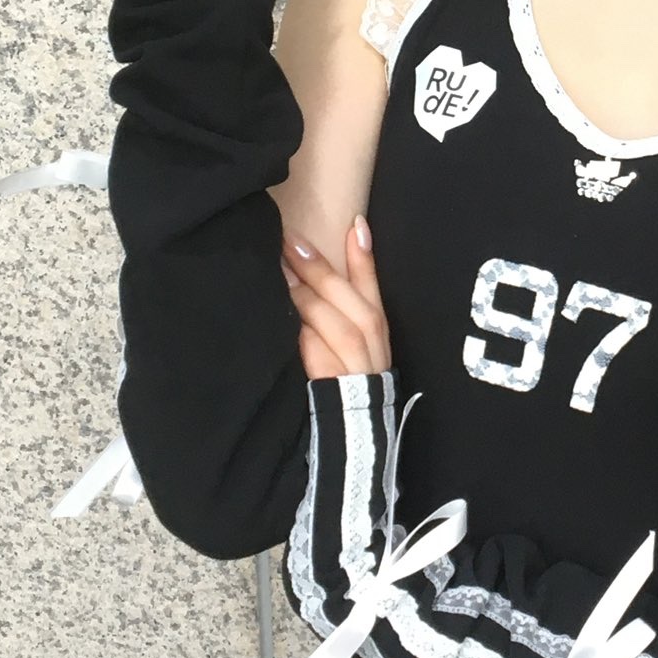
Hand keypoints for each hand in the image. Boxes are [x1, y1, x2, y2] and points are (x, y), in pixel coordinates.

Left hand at [280, 215, 390, 378]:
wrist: (347, 433)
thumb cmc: (341, 375)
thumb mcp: (343, 336)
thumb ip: (333, 302)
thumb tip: (314, 261)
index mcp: (376, 330)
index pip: (371, 288)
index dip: (365, 258)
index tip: (354, 224)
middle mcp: (372, 347)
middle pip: (353, 304)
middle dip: (322, 272)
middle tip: (290, 244)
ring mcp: (357, 369)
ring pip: (340, 328)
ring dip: (310, 299)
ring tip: (281, 273)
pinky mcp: (337, 389)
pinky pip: (322, 358)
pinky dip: (307, 338)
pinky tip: (290, 322)